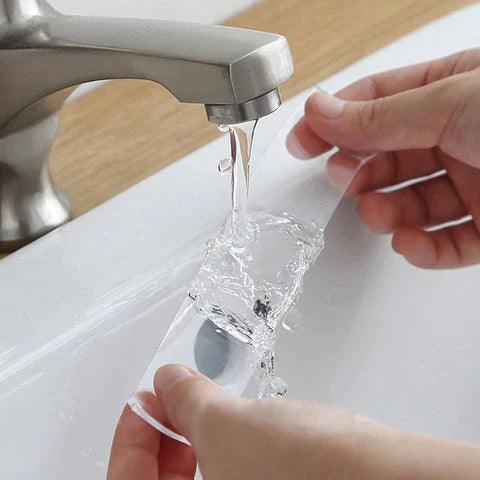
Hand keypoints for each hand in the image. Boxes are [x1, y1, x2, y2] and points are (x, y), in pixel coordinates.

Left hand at [108, 364, 479, 479]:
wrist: (378, 475)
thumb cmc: (307, 469)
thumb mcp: (227, 424)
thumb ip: (187, 400)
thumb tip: (168, 382)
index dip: (131, 434)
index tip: (143, 399)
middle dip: (162, 434)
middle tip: (169, 396)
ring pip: (198, 475)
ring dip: (191, 435)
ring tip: (199, 401)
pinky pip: (227, 472)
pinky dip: (220, 444)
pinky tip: (231, 419)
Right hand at [287, 49, 479, 268]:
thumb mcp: (452, 102)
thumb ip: (382, 116)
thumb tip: (322, 112)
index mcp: (452, 92)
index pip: (378, 101)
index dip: (334, 119)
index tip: (302, 140)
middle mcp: (461, 137)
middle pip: (389, 157)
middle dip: (359, 172)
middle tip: (341, 178)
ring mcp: (477, 184)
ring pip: (412, 205)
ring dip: (385, 213)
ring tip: (375, 213)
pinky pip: (446, 244)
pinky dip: (423, 250)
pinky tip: (410, 242)